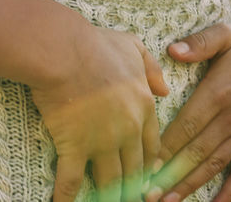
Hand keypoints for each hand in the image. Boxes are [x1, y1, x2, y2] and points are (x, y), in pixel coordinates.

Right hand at [30, 23, 168, 201]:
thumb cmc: (96, 44)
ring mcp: (102, 141)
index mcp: (143, 106)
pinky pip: (72, 180)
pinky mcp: (75, 146)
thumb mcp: (133, 46)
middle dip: (135, 186)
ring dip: (112, 196)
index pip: (153, 144)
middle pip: (136, 167)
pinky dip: (67, 197)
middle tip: (134, 196)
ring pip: (112, 180)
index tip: (148, 176)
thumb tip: (165, 88)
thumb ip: (151, 67)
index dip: (150, 163)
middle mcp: (128, 129)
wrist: (64, 51)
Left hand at [146, 22, 230, 201]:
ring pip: (213, 165)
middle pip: (196, 152)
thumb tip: (171, 50)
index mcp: (218, 94)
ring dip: (190, 185)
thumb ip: (198, 42)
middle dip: (170, 175)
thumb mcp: (225, 34)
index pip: (186, 127)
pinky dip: (230, 191)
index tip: (145, 163)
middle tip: (147, 193)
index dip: (165, 148)